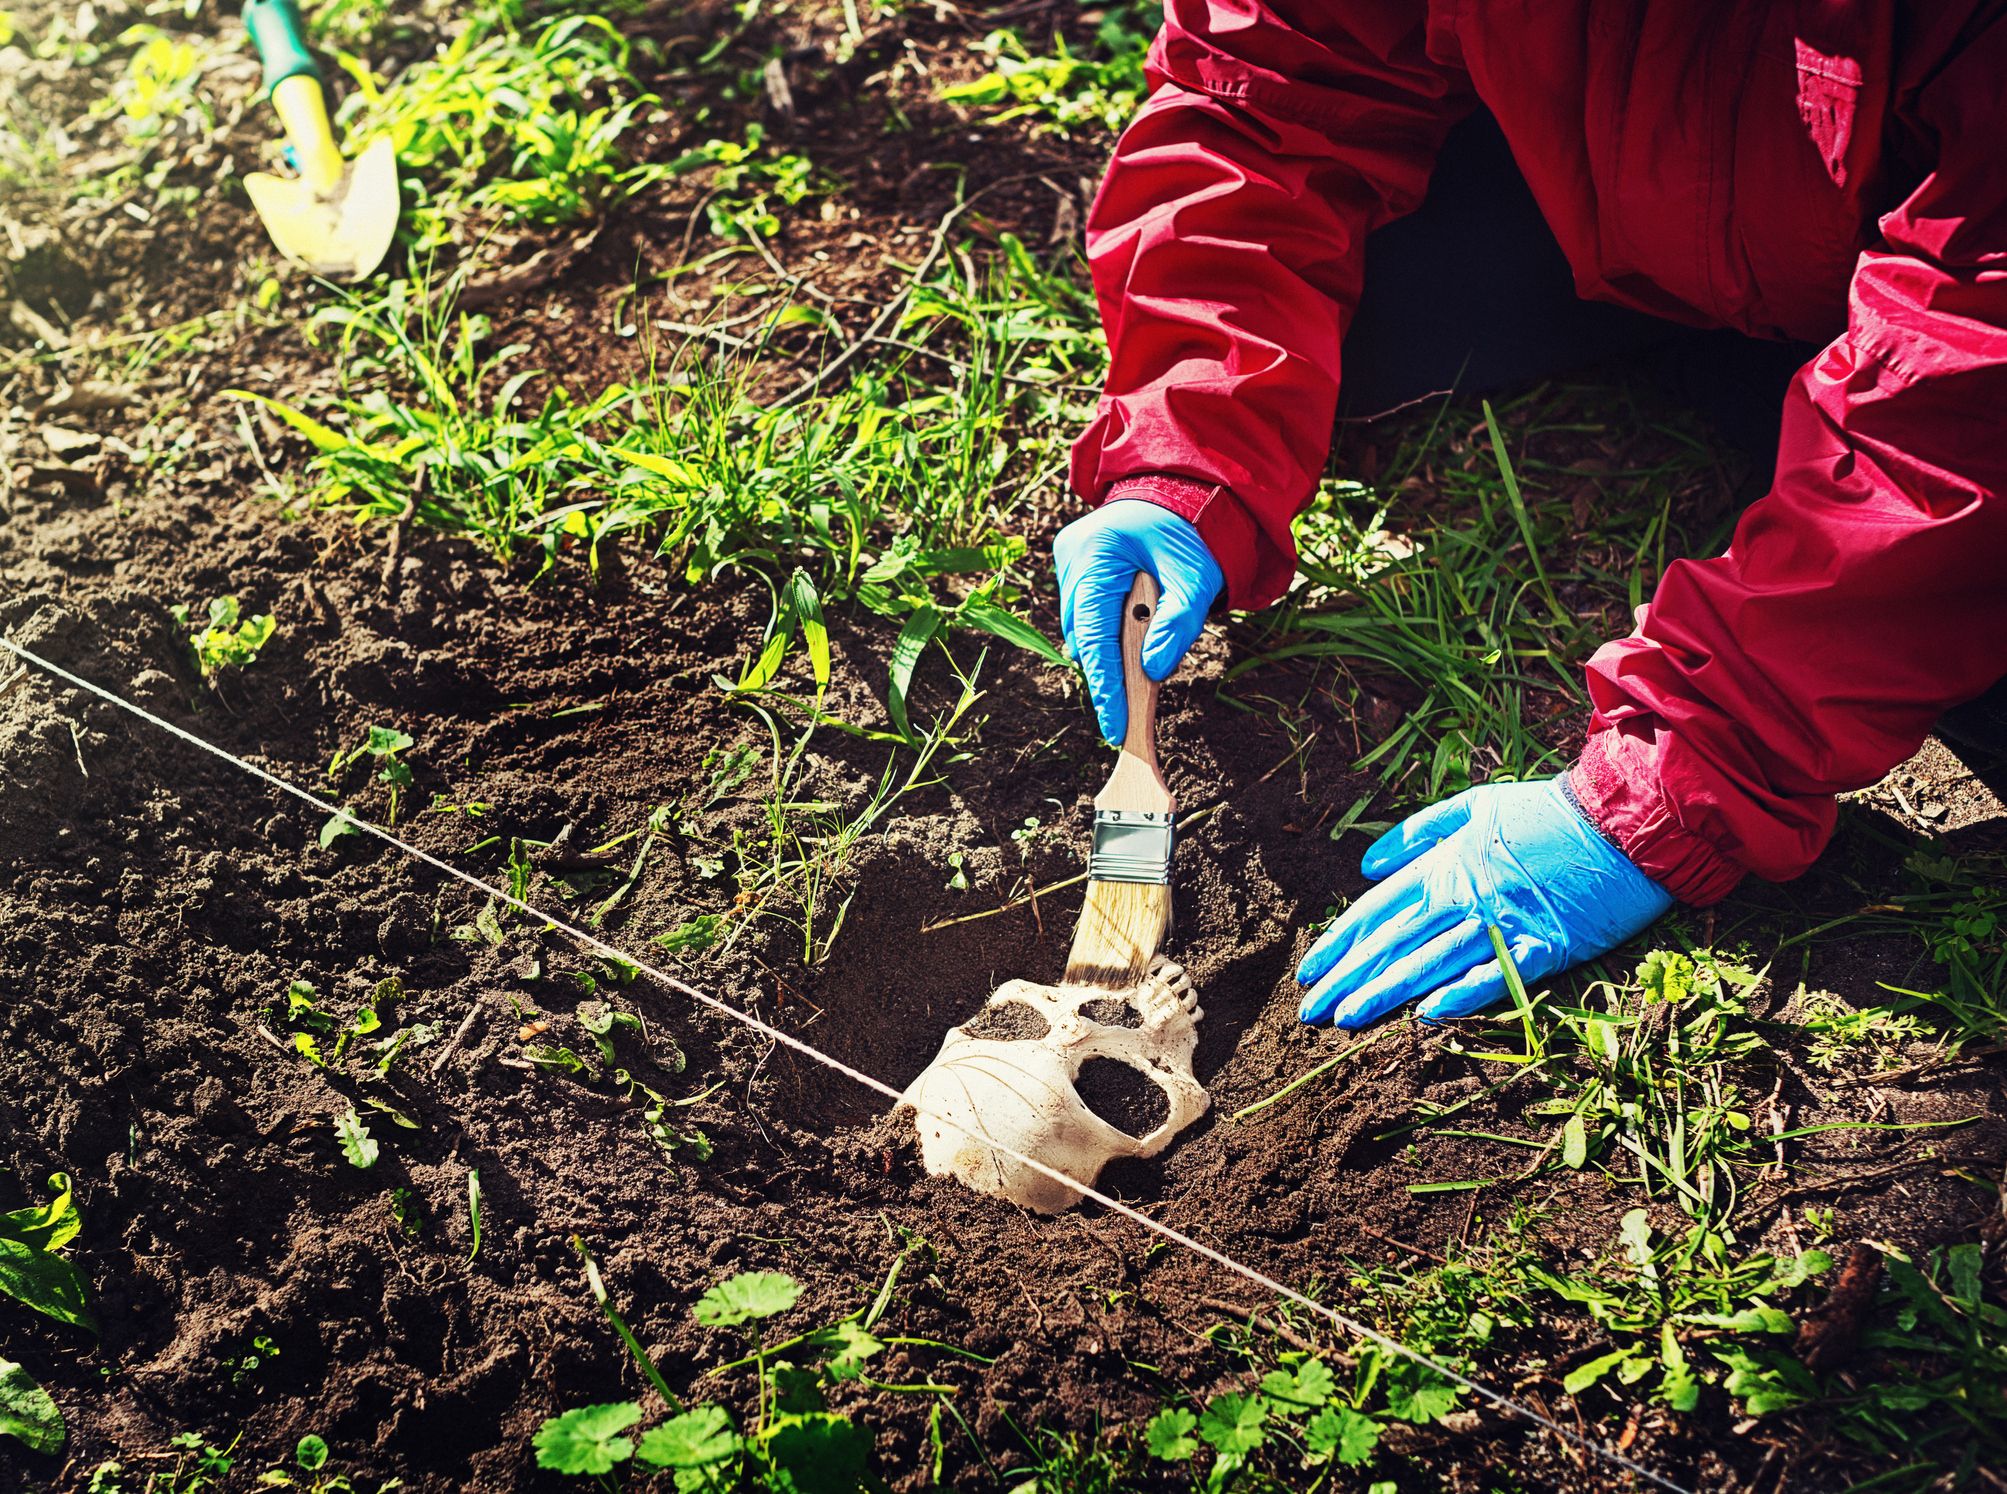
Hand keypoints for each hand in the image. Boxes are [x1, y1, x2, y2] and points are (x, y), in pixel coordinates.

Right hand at [1054, 499, 1223, 744]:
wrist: (1183, 489)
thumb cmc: (1192, 530)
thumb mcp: (1196, 578)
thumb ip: (1177, 624)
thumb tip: (1153, 672)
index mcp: (1097, 553)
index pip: (1095, 633)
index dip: (1106, 685)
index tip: (1115, 727)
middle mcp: (1072, 557)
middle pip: (1083, 635)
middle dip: (1109, 671)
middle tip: (1133, 707)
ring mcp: (1069, 560)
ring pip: (1083, 628)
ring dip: (1110, 649)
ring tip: (1141, 658)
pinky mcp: (1076, 566)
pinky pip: (1086, 612)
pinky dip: (1109, 631)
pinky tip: (1134, 632)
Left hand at [1296, 776, 1672, 1028]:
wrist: (1623, 820)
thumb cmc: (1545, 812)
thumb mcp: (1474, 805)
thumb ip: (1418, 833)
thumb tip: (1368, 865)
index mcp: (1445, 866)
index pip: (1376, 910)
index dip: (1338, 942)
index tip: (1307, 972)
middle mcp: (1465, 897)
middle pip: (1392, 943)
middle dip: (1347, 979)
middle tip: (1308, 1013)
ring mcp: (1504, 923)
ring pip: (1431, 963)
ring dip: (1385, 993)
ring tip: (1345, 1019)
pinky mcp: (1545, 946)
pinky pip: (1496, 974)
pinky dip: (1461, 993)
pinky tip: (1425, 1015)